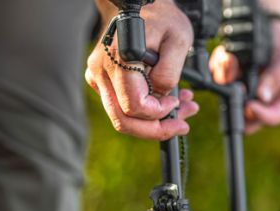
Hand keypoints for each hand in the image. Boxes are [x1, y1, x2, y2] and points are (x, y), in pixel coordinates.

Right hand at [87, 0, 199, 140]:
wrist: (138, 5)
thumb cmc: (159, 18)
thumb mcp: (178, 39)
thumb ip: (170, 71)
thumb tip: (161, 96)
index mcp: (118, 59)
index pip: (134, 106)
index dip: (158, 113)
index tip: (176, 104)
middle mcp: (102, 71)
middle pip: (123, 121)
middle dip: (155, 129)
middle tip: (181, 125)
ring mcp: (98, 78)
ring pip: (122, 119)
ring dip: (152, 123)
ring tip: (180, 110)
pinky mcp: (102, 83)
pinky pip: (122, 108)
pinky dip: (145, 112)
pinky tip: (165, 101)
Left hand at [209, 19, 279, 134]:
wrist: (268, 25)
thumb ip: (276, 77)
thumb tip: (262, 96)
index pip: (275, 117)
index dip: (262, 116)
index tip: (251, 107)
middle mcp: (260, 102)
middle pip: (247, 115)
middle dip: (238, 101)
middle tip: (237, 87)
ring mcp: (242, 93)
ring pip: (228, 96)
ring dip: (226, 79)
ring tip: (230, 62)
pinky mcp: (227, 81)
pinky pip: (217, 80)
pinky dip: (219, 67)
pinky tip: (226, 57)